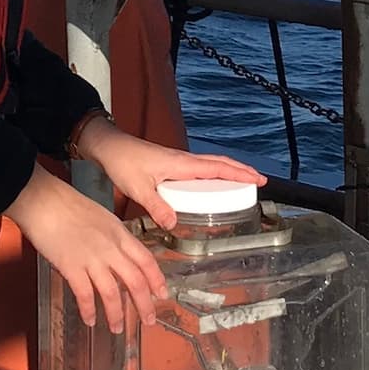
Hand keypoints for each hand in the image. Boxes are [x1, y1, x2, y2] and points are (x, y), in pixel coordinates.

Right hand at [3, 164, 168, 333]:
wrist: (44, 200)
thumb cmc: (68, 205)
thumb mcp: (102, 218)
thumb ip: (112, 239)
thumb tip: (115, 259)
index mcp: (120, 234)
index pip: (146, 260)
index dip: (157, 280)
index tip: (162, 294)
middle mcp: (110, 248)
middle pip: (135, 281)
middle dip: (144, 305)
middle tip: (148, 320)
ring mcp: (91, 258)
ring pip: (112, 293)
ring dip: (116, 314)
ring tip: (117, 327)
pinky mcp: (71, 266)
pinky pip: (84, 294)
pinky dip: (88, 310)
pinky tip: (90, 319)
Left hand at [72, 117, 262, 230]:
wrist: (109, 146)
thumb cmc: (123, 162)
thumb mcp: (138, 188)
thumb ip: (156, 206)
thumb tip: (174, 223)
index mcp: (181, 164)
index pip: (218, 168)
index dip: (239, 174)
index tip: (258, 179)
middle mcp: (183, 160)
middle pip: (220, 163)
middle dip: (241, 171)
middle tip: (259, 181)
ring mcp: (178, 161)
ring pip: (211, 164)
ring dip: (229, 171)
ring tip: (242, 182)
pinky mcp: (171, 164)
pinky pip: (199, 168)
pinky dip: (213, 173)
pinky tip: (211, 185)